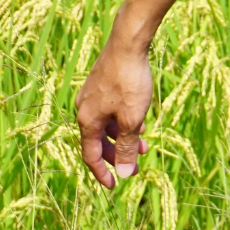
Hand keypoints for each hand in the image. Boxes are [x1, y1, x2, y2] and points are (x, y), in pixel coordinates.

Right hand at [76, 30, 153, 190]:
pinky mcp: (101, 83)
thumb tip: (123, 173)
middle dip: (117, 156)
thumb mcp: (132, 120)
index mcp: (87, 120)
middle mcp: (85, 108)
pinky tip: (140, 120)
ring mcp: (92, 94)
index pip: (90, 156)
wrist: (128, 42)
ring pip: (106, 125)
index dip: (102, 173)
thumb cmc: (129, 82)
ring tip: (144, 144)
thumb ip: (126, 147)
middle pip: (98, 142)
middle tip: (135, 167)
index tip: (114, 187)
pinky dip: (122, 120)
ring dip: (123, 138)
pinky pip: (109, 111)